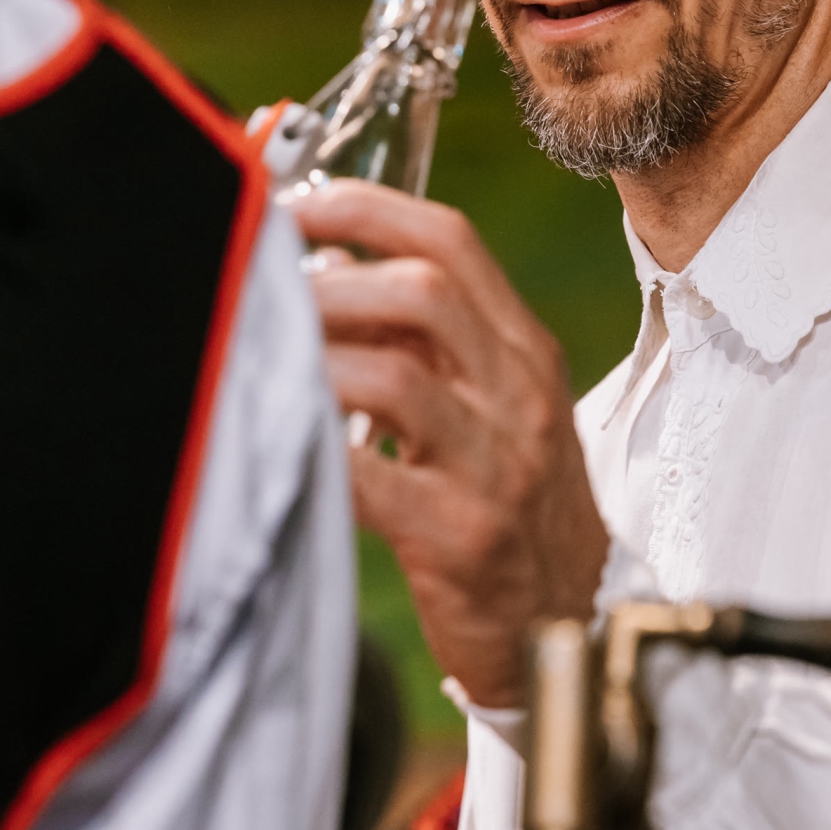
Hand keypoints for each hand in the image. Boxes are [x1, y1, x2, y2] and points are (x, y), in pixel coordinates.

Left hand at [288, 179, 609, 708]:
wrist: (573, 624)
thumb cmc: (511, 504)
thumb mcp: (491, 405)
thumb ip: (423, 342)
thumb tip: (321, 266)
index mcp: (521, 348)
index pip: (450, 240)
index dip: (365, 208)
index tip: (293, 205)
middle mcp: (519, 394)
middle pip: (424, 292)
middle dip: (328, 278)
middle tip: (260, 287)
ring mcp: (497, 466)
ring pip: (396, 378)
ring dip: (313, 358)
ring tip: (257, 358)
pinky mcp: (463, 539)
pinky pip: (373, 480)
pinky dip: (317, 452)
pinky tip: (281, 442)